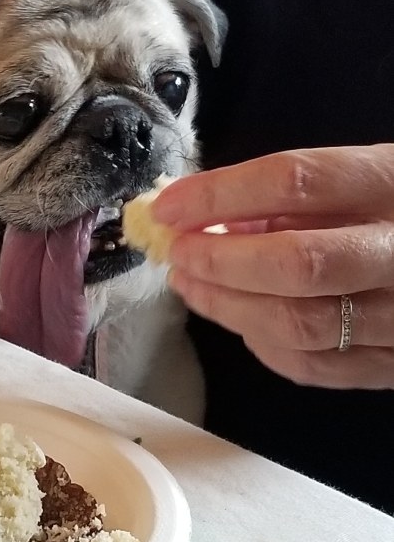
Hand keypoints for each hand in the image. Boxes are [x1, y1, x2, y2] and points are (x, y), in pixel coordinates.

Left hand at [151, 145, 393, 388]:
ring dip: (229, 307)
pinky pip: (318, 367)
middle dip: (221, 262)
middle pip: (299, 264)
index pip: (298, 180)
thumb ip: (301, 194)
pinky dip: (265, 346)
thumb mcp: (372, 175)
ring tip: (191, 284)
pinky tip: (242, 321)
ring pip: (301, 324)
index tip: (169, 205)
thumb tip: (211, 216)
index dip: (221, 194)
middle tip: (179, 253)